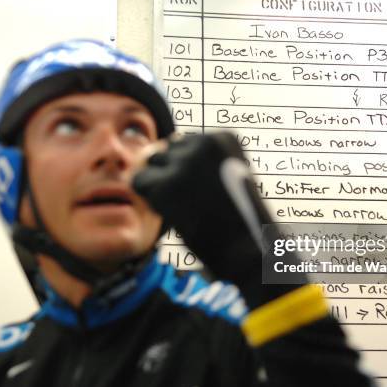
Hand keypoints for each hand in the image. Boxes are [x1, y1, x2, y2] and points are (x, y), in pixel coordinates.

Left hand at [132, 132, 270, 284]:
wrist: (246, 249)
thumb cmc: (236, 218)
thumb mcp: (228, 174)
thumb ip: (199, 159)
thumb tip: (153, 149)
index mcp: (224, 137)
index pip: (188, 142)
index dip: (192, 170)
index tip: (210, 190)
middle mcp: (204, 143)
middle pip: (169, 149)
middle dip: (174, 173)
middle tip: (195, 201)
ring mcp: (183, 163)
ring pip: (153, 162)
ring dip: (161, 183)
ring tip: (185, 206)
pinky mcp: (165, 185)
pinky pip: (140, 181)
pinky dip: (149, 197)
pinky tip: (171, 211)